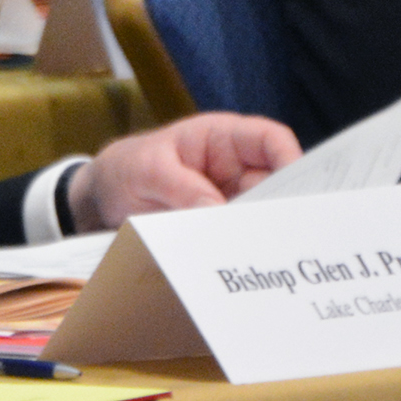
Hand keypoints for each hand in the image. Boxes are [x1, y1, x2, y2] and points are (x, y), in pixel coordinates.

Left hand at [66, 114, 300, 230]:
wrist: (104, 199)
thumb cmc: (127, 169)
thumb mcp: (146, 171)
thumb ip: (180, 187)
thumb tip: (218, 209)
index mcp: (221, 137)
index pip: (270, 139)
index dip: (290, 159)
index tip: (297, 190)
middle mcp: (235, 167)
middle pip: (277, 183)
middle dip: (284, 205)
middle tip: (285, 232)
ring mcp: (232, 198)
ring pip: (264, 215)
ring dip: (263, 232)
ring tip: (263, 253)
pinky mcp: (223, 226)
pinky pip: (243, 236)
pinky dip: (245, 248)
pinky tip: (244, 263)